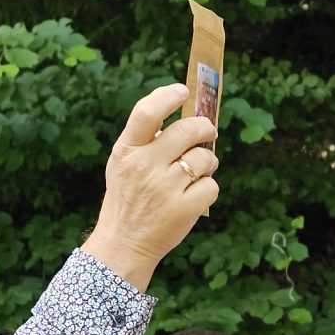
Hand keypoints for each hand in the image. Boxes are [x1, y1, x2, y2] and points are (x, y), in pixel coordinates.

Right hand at [83, 82, 220, 288]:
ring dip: (208, 162)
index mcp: (127, 151)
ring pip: (205, 158)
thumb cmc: (127, 200)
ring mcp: (165, 188)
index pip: (147, 112)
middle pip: (187, 130)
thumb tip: (181, 116)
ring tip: (197, 172)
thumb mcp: (122, 165)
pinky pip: (211, 185)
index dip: (168, 96)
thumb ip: (144, 141)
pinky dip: (208, 189)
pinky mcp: (184, 208)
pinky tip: (195, 196)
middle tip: (208, 131)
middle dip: (205, 127)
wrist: (123, 243)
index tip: (183, 91)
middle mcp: (144, 166)